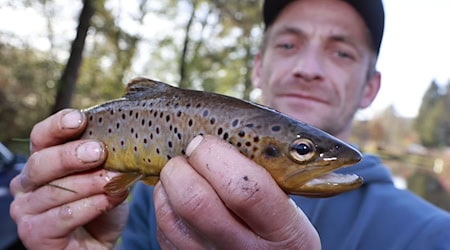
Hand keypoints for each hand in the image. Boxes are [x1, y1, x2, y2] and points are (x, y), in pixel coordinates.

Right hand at [9, 109, 128, 249]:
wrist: (100, 243)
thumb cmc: (100, 206)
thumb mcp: (107, 176)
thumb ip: (106, 160)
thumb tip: (122, 140)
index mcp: (43, 161)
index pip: (41, 137)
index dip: (58, 126)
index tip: (80, 119)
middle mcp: (28, 183)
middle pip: (41, 162)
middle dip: (72, 155)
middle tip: (99, 152)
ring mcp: (27, 209)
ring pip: (55, 190)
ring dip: (89, 184)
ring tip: (114, 181)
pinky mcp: (34, 233)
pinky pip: (61, 216)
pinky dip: (90, 206)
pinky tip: (108, 199)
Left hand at [154, 135, 320, 248]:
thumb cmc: (280, 221)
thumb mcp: (291, 200)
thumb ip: (267, 168)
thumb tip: (218, 130)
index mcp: (284, 232)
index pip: (245, 190)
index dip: (215, 157)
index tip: (205, 143)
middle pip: (196, 204)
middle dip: (182, 167)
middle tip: (188, 155)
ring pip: (170, 216)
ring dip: (167, 183)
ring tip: (182, 173)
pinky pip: (163, 230)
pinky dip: (164, 203)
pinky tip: (178, 196)